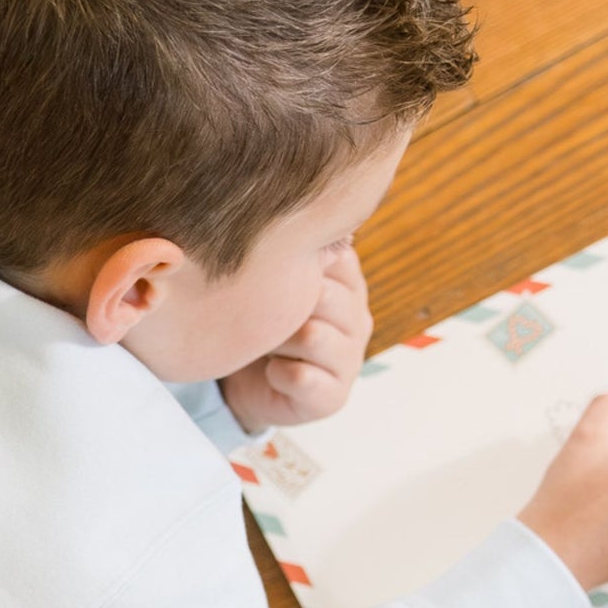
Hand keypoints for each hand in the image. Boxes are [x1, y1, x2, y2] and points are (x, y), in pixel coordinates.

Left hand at [222, 244, 373, 432]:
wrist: (249, 384)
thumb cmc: (259, 322)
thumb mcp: (270, 281)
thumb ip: (281, 250)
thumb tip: (265, 210)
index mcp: (347, 282)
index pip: (335, 256)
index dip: (294, 264)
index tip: (266, 271)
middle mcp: (357, 317)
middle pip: (323, 295)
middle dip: (282, 306)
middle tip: (259, 314)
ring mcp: (351, 358)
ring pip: (311, 336)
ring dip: (276, 341)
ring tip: (265, 344)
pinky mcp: (334, 396)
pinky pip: (301, 377)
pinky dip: (276, 374)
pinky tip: (271, 371)